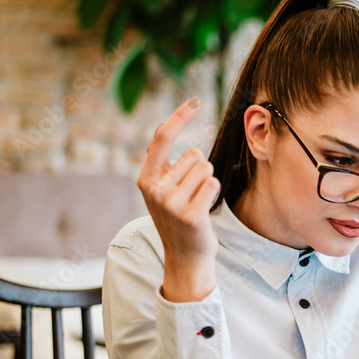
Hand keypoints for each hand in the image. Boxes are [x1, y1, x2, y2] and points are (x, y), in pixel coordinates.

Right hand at [137, 97, 220, 302]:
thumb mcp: (162, 189)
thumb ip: (163, 163)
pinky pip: (213, 184)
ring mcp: (172, 202)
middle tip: (191, 194)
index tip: (196, 101)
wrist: (185, 256)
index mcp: (146, 179)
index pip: (162, 138)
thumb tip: (164, 128)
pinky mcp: (191, 214)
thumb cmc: (178, 218)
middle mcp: (155, 189)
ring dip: (207, 182)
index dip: (179, 117)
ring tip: (197, 202)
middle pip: (193, 155)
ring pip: (205, 169)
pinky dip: (213, 192)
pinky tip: (204, 209)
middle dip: (198, 170)